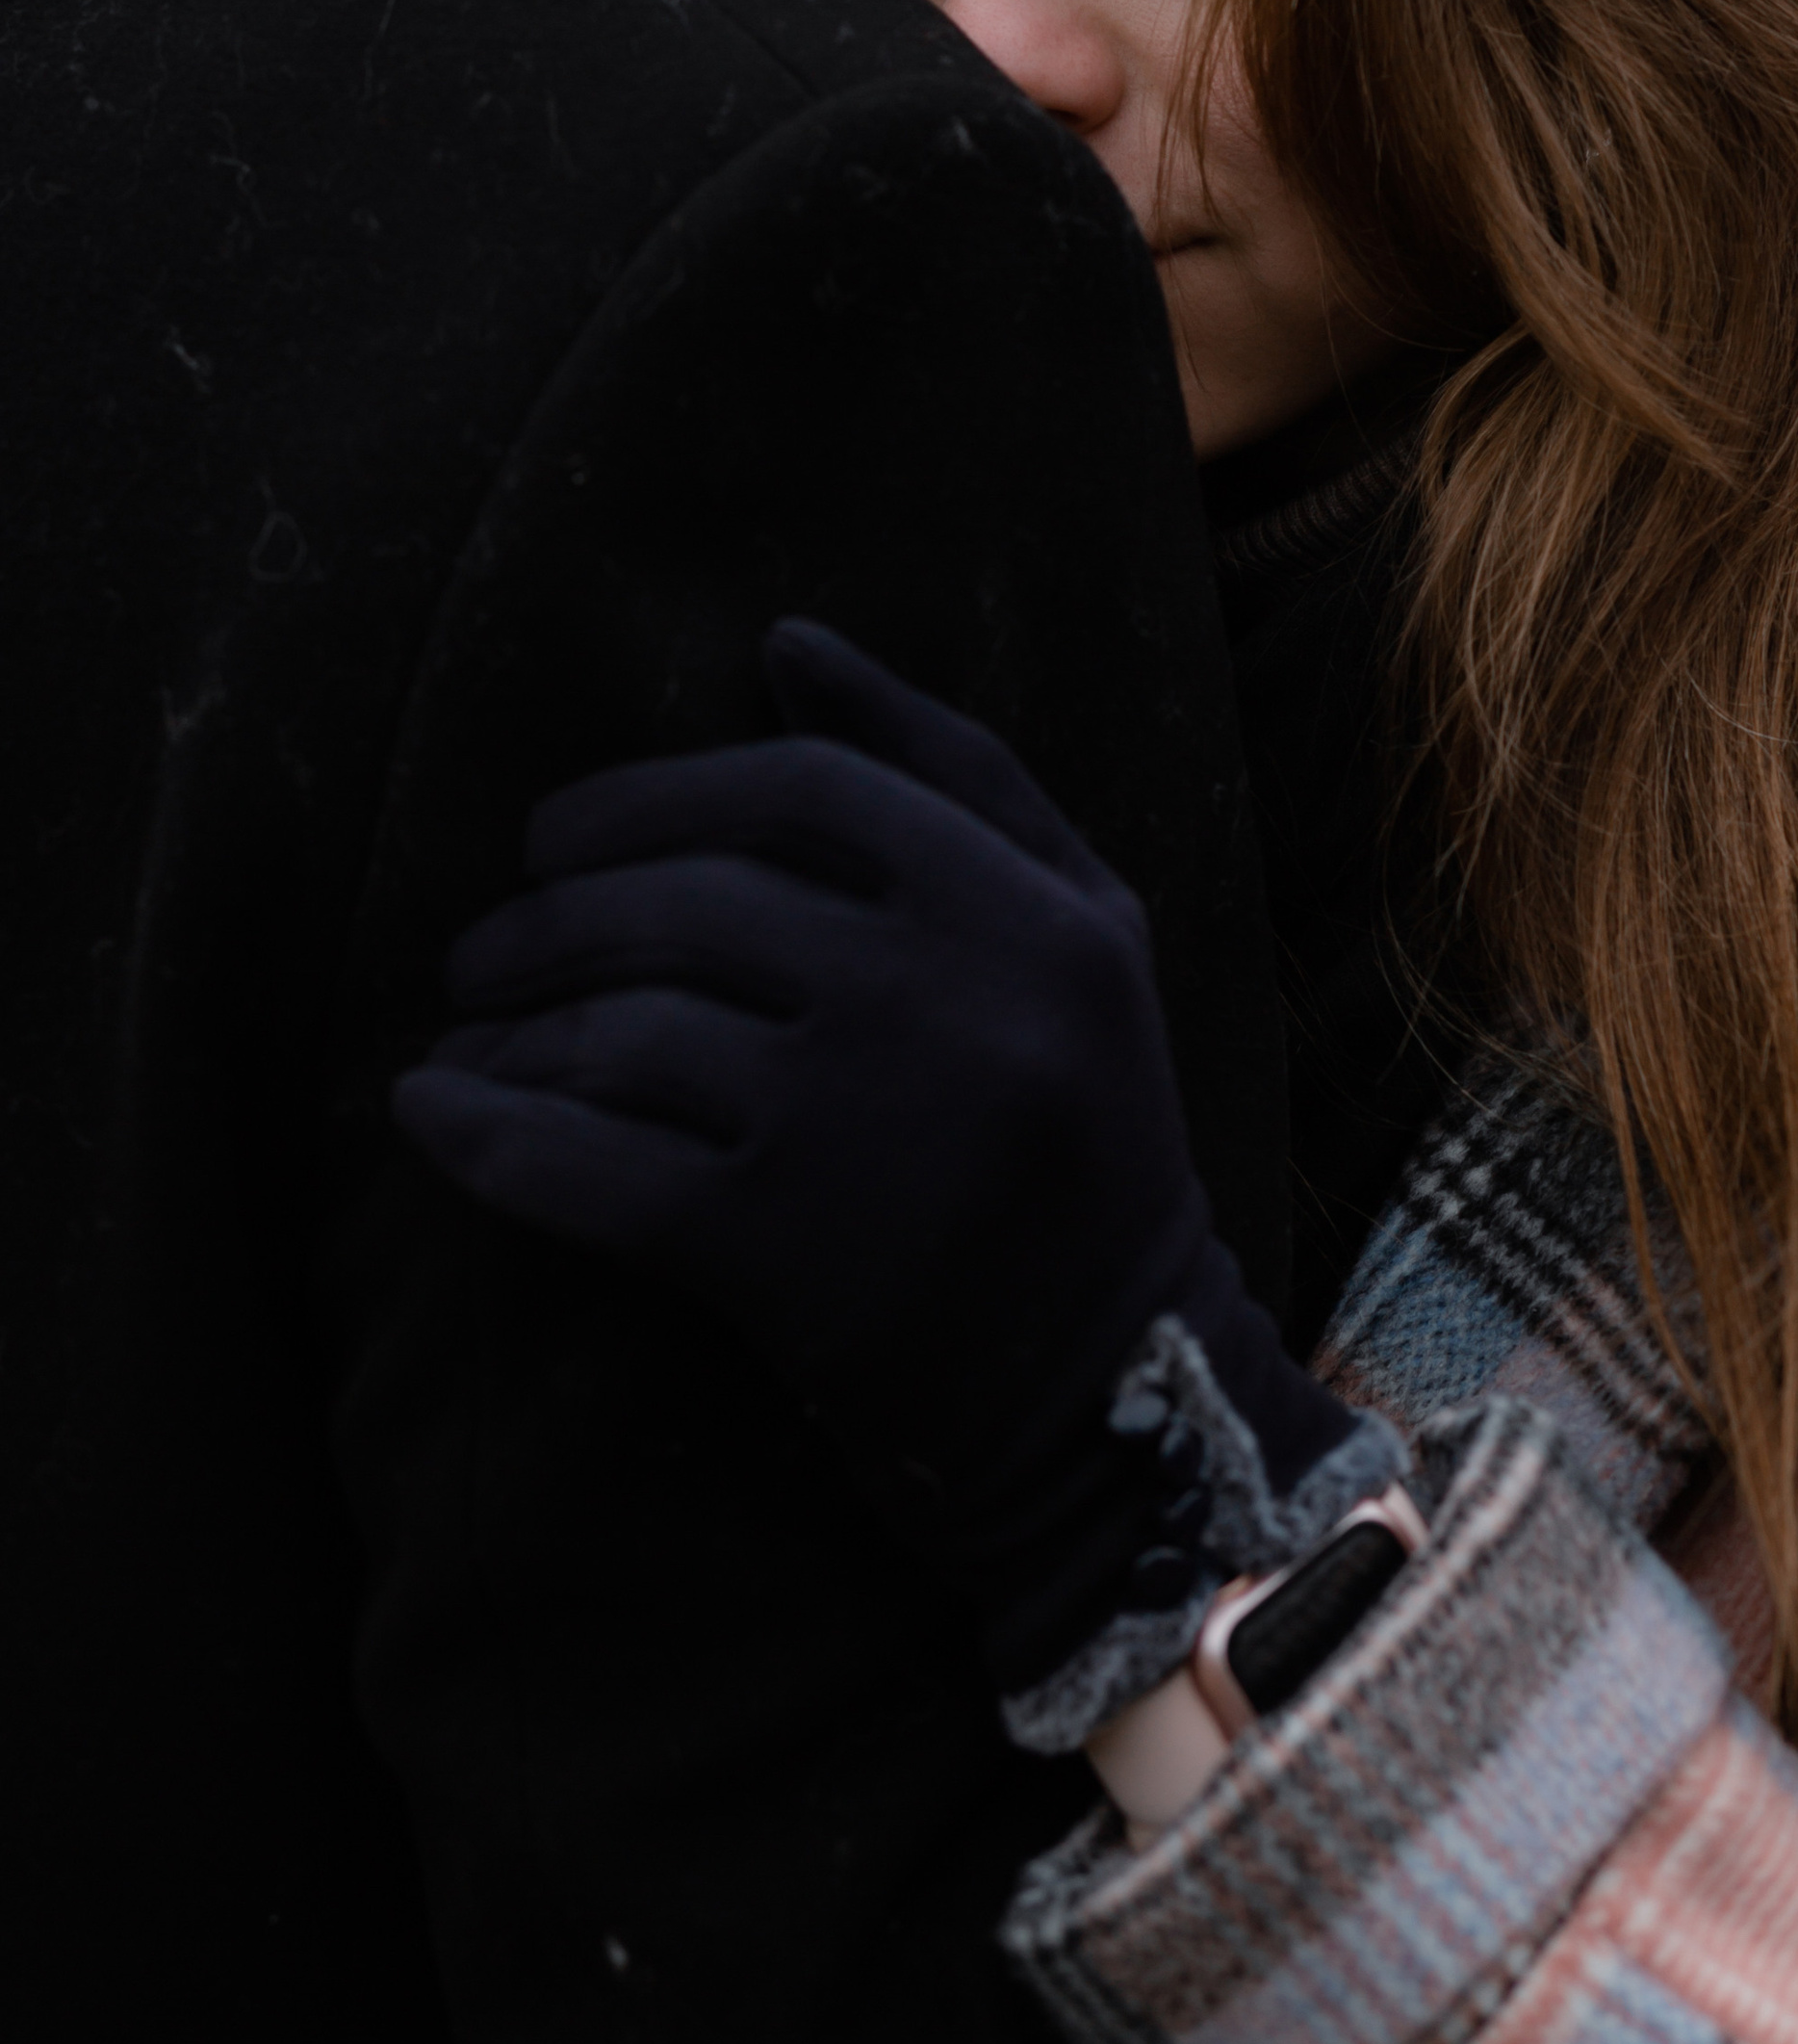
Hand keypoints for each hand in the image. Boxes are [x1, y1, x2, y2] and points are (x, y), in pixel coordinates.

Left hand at [394, 624, 1372, 1717]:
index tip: (559, 832)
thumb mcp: (1081, 926)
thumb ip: (953, 773)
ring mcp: (860, 1127)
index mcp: (1024, 911)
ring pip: (626, 1028)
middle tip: (485, 944)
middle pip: (689, 898)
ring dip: (509, 1024)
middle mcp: (947, 1000)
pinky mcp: (783, 1255)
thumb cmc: (1085, 1135)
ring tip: (464, 1033)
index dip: (655, 790)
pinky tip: (433, 1114)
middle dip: (550, 910)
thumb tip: (785, 646)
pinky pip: (591, 1167)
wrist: (1119, 1397)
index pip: (803, 790)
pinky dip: (488, 1134)